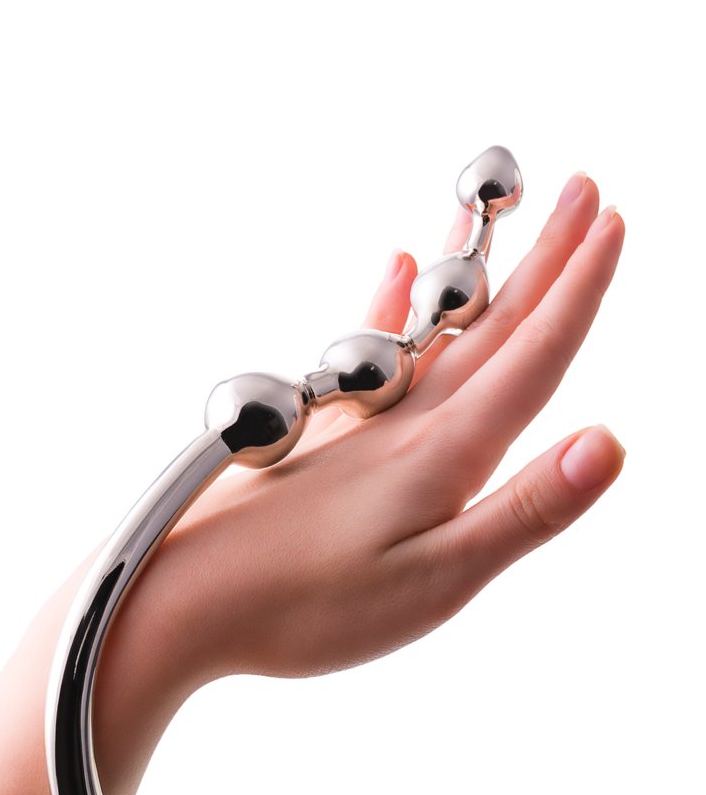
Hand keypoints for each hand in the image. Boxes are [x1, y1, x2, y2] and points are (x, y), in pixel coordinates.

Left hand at [75, 172, 623, 789]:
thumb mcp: (436, 580)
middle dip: (548, 258)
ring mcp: (354, 420)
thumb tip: (608, 442)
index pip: (532, 358)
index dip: (580, 292)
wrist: (179, 601)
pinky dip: (385, 302)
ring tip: (496, 210)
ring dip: (476, 270)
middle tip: (588, 188)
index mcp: (444, 454)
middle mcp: (404, 421)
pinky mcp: (313, 433)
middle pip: (492, 328)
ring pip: (433, 328)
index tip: (615, 221)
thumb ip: (523, 511)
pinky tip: (393, 266)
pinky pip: (364, 348)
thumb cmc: (307, 606)